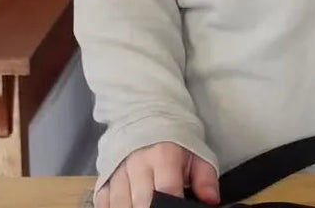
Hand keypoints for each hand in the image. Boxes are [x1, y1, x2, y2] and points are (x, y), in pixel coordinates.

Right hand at [95, 142, 221, 207]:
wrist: (146, 116)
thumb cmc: (173, 141)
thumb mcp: (196, 154)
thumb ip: (205, 179)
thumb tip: (211, 200)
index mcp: (163, 155)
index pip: (166, 188)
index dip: (171, 204)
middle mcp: (137, 163)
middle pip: (141, 200)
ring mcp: (118, 169)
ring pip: (120, 203)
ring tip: (144, 207)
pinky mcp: (105, 176)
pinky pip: (103, 200)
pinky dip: (112, 207)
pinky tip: (125, 206)